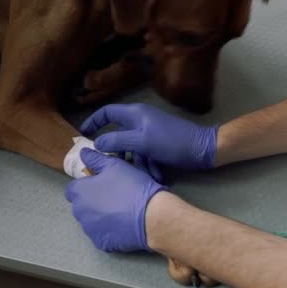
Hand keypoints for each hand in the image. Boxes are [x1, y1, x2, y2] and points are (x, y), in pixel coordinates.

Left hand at [65, 148, 167, 251]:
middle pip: (81, 206)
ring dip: (100, 216)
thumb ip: (95, 159)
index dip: (85, 186)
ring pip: (91, 221)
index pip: (72, 189)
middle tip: (113, 197)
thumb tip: (82, 153)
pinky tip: (123, 225)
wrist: (151, 216)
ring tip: (120, 211)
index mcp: (79, 193)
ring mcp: (90, 230)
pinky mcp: (101, 244)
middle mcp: (79, 213)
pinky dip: (109, 231)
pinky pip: (101, 235)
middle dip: (92, 202)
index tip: (101, 185)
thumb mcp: (115, 165)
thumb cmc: (132, 186)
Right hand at [80, 103, 217, 171]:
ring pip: (133, 151)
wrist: (203, 151)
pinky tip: (158, 175)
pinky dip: (150, 166)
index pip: (107, 112)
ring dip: (138, 164)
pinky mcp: (159, 147)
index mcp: (135, 114)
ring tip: (146, 173)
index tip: (82, 135)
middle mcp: (141, 122)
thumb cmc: (172, 142)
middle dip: (120, 154)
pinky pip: (146, 157)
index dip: (93, 122)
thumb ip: (117, 140)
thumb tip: (97, 144)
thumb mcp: (142, 141)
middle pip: (119, 137)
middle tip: (114, 167)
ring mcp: (151, 135)